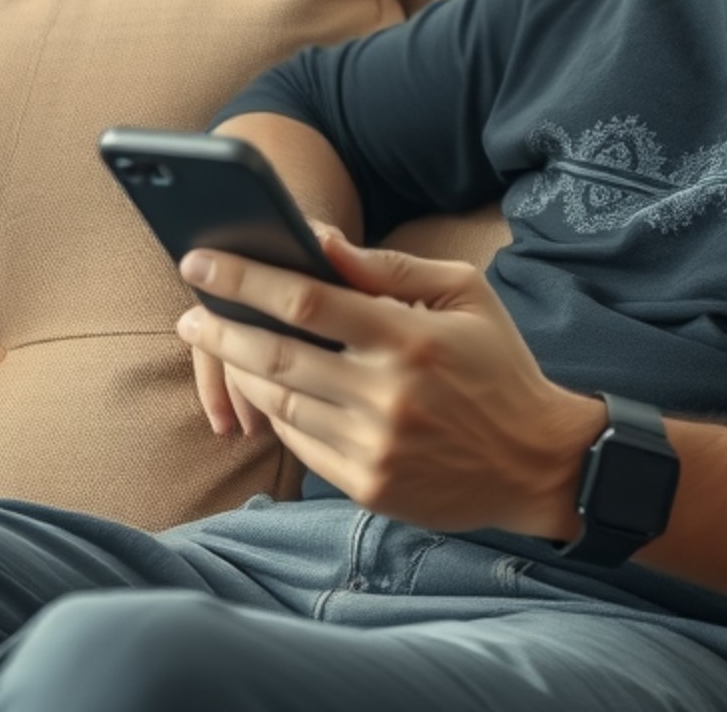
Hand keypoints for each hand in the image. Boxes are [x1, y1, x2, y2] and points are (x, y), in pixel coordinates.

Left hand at [174, 227, 600, 538]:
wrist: (536, 460)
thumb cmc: (499, 367)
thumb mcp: (465, 296)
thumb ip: (389, 268)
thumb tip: (318, 241)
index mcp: (410, 338)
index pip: (307, 302)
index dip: (246, 278)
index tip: (201, 260)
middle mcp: (387, 395)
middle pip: (276, 355)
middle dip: (221, 327)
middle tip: (189, 312)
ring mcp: (374, 446)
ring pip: (279, 403)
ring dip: (240, 371)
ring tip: (221, 345)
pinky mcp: (368, 485)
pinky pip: (300, 445)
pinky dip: (275, 413)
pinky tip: (266, 390)